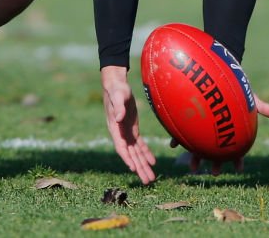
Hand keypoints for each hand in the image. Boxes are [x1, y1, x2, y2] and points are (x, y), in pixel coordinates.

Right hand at [101, 66, 156, 183]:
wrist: (117, 86)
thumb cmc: (116, 91)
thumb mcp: (118, 97)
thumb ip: (118, 107)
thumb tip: (118, 118)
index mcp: (115, 129)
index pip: (121, 147)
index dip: (127, 158)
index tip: (133, 168)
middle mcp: (121, 135)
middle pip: (131, 155)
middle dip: (139, 168)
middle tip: (147, 181)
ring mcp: (127, 134)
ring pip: (136, 153)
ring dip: (143, 165)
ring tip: (151, 178)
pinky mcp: (133, 130)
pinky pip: (140, 145)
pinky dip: (146, 154)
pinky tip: (153, 162)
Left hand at [173, 94, 268, 174]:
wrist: (218, 72)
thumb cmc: (236, 86)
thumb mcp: (250, 97)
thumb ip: (263, 107)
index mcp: (230, 128)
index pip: (236, 147)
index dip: (238, 159)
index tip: (239, 169)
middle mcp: (216, 128)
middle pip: (216, 150)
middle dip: (215, 163)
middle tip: (214, 173)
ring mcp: (202, 124)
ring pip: (199, 144)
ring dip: (195, 156)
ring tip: (191, 165)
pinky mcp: (190, 117)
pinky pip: (182, 129)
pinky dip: (177, 138)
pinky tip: (173, 145)